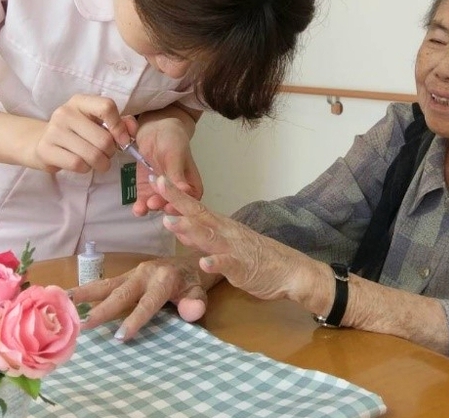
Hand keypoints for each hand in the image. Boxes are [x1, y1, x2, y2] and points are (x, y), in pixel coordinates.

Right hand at [31, 94, 133, 172]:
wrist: (41, 141)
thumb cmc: (77, 132)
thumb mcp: (97, 122)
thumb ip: (119, 123)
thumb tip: (132, 130)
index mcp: (80, 101)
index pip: (106, 107)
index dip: (119, 127)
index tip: (122, 140)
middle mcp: (65, 113)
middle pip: (103, 139)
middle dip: (110, 152)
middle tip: (106, 154)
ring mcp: (54, 131)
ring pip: (92, 155)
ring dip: (101, 163)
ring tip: (96, 161)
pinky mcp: (46, 150)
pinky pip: (78, 164)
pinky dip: (86, 169)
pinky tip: (82, 164)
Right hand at [71, 255, 217, 340]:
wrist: (188, 262)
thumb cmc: (192, 282)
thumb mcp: (200, 292)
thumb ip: (196, 303)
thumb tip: (190, 312)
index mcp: (164, 279)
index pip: (148, 303)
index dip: (135, 320)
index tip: (119, 337)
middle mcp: (144, 273)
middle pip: (121, 293)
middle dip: (103, 310)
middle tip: (83, 325)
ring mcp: (132, 273)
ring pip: (107, 284)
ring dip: (85, 294)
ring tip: (64, 301)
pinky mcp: (125, 276)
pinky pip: (105, 284)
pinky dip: (86, 291)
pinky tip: (68, 298)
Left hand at [132, 111, 202, 215]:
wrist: (153, 130)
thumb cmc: (172, 139)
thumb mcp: (176, 155)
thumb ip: (178, 175)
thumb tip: (185, 193)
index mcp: (192, 185)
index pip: (190, 202)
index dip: (181, 207)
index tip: (171, 206)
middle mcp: (178, 192)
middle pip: (173, 207)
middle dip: (163, 207)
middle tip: (154, 203)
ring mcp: (161, 193)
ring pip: (158, 206)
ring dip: (152, 208)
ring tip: (145, 206)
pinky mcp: (147, 191)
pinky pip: (144, 202)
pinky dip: (141, 207)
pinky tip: (138, 208)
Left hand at [154, 177, 321, 303]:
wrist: (291, 270)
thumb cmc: (257, 257)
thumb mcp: (226, 244)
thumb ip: (202, 236)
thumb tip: (180, 227)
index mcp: (221, 226)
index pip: (195, 206)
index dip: (176, 194)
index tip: (157, 179)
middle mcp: (226, 232)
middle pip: (198, 214)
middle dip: (178, 201)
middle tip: (158, 185)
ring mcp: (234, 249)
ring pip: (209, 237)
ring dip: (190, 229)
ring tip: (171, 222)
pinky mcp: (243, 268)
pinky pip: (228, 265)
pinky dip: (216, 263)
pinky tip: (204, 262)